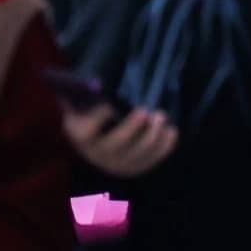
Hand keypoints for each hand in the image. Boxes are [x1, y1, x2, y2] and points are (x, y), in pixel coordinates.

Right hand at [63, 101, 178, 177]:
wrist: (96, 142)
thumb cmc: (90, 115)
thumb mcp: (80, 104)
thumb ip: (84, 94)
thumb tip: (97, 83)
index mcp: (81, 136)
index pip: (86, 131)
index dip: (98, 119)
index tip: (109, 107)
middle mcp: (97, 153)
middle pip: (118, 142)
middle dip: (134, 126)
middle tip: (146, 111)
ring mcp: (117, 164)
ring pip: (140, 151)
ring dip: (154, 133)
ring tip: (160, 116)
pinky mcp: (135, 168)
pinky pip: (154, 158)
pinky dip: (165, 145)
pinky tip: (170, 131)